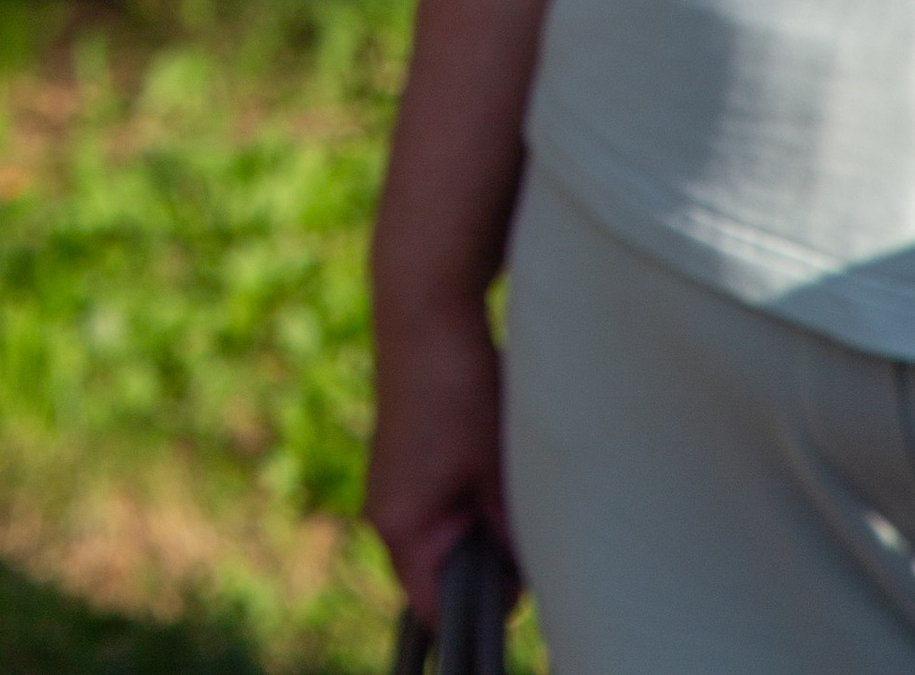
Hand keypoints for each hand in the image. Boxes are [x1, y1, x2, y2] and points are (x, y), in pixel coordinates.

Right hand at [365, 289, 509, 628]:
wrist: (424, 307)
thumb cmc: (458, 389)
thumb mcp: (498, 473)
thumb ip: (510, 537)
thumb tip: (528, 576)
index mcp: (400, 526)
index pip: (436, 609)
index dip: (484, 607)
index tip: (522, 577)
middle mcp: (386, 513)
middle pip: (442, 576)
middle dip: (487, 563)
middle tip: (521, 525)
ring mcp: (394, 485)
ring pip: (448, 538)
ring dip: (482, 527)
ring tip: (505, 484)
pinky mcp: (407, 461)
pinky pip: (442, 507)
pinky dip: (472, 499)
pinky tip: (492, 462)